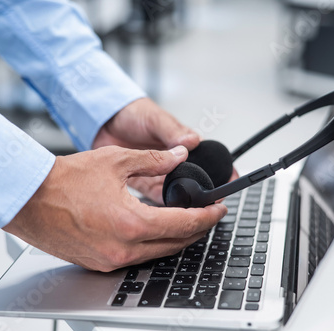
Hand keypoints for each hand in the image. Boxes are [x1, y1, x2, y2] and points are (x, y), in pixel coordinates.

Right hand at [3, 145, 226, 271]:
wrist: (28, 199)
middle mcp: (123, 248)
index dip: (207, 216)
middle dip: (198, 230)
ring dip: (177, 239)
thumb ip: (153, 160)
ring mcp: (110, 260)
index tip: (219, 209)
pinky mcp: (99, 264)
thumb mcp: (115, 160)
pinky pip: (137, 258)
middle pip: (176, 244)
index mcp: (131, 223)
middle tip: (209, 215)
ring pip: (158, 254)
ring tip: (188, 222)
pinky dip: (153, 245)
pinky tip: (156, 231)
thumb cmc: (64, 180)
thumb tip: (178, 156)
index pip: (183, 224)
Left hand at [93, 97, 237, 202]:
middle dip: (203, 192)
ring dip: (183, 201)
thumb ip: (172, 131)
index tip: (230, 182)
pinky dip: (162, 206)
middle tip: (210, 203)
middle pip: (194, 181)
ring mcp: (159, 174)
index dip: (220, 172)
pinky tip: (166, 213)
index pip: (207, 161)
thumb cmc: (133, 113)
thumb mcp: (155, 119)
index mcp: (182, 145)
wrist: (104, 120)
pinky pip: (156, 198)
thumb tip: (192, 141)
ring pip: (177, 192)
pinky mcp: (143, 182)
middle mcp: (173, 162)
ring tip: (190, 211)